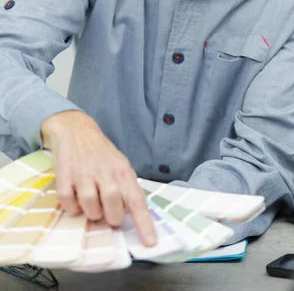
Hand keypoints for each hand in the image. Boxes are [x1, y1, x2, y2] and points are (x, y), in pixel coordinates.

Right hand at [41, 110, 155, 245]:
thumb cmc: (101, 152)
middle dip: (111, 218)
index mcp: (123, 170)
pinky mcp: (64, 177)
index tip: (150, 243)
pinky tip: (75, 196)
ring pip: (91, 209)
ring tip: (92, 201)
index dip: (144, 224)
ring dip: (92, 213)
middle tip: (108, 212)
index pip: (136, 201)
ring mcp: (84, 174)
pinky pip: (69, 205)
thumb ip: (126, 187)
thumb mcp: (120, 164)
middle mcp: (105, 172)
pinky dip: (72, 207)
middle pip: (113, 209)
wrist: (76, 130)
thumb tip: (131, 213)